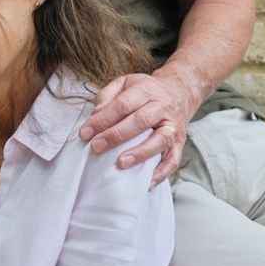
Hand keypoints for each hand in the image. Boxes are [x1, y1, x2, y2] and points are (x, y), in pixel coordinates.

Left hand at [79, 71, 196, 185]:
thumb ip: (108, 95)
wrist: (179, 93)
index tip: (85, 133)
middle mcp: (162, 108)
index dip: (103, 119)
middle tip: (96, 147)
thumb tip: (95, 115)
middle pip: (140, 121)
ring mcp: (173, 126)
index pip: (123, 105)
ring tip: (120, 163)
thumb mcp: (126, 83)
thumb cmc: (146, 91)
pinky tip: (146, 182)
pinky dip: (161, 173)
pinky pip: (173, 160)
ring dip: (140, 154)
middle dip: (116, 136)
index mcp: (146, 91)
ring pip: (160, 141)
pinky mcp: (180, 143)